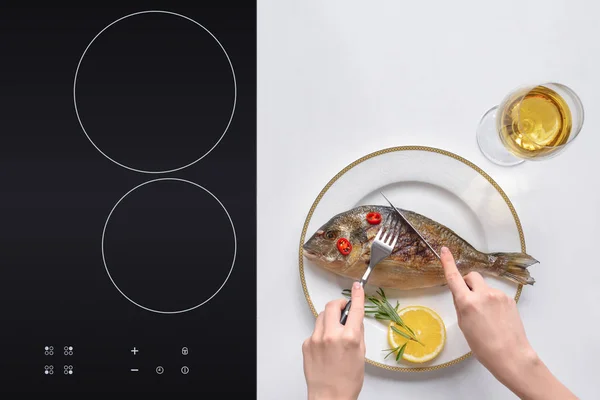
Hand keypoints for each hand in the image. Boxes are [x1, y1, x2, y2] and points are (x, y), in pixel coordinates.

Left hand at [302, 281, 365, 399]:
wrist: (329, 397)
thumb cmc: (347, 381)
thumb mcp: (360, 355)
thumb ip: (357, 333)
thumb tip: (355, 318)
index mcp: (348, 338)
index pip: (354, 309)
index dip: (357, 295)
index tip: (358, 287)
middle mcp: (330, 335)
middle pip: (332, 306)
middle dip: (338, 304)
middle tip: (343, 309)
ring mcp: (316, 339)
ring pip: (321, 317)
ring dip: (329, 319)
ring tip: (334, 332)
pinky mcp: (306, 344)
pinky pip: (315, 331)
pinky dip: (321, 333)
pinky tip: (326, 347)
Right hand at [440, 246, 576, 399]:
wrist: (511, 355)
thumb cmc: (484, 346)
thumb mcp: (464, 325)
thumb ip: (461, 306)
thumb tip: (461, 295)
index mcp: (467, 302)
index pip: (454, 277)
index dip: (448, 262)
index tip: (445, 250)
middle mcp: (483, 294)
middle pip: (472, 276)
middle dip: (468, 283)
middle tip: (468, 298)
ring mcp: (498, 295)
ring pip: (484, 286)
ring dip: (481, 294)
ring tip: (486, 316)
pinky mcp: (509, 299)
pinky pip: (495, 294)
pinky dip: (492, 301)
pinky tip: (495, 317)